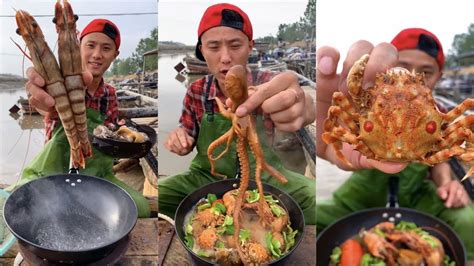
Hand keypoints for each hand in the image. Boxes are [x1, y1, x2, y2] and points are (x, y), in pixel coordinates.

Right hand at [25, 67, 91, 117]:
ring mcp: (36, 95)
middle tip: (51, 102)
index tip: (42, 82)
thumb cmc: (73, 86)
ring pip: (33, 99)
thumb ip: (83, 77)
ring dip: (44, 105)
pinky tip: (54, 111)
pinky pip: (39, 109)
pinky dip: (46, 110)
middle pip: (30, 86)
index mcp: (44, 73)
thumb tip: (87, 76)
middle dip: (39, 94)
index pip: (32, 71)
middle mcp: (37, 83)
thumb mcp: (79, 81)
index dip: (33, 76)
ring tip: (55, 107)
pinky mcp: (39, 106)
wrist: (73, 101)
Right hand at [164, 127, 194, 155]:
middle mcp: (173, 133)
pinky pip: (168, 147)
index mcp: (180, 130)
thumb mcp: (191, 139)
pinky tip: (178, 151)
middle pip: (174, 139)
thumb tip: (188, 144)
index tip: (185, 146)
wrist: (182, 140)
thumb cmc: (186, 139)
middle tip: (184, 151)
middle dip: (180, 146)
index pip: (180, 134)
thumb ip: (190, 141)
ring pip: (170, 144)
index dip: (183, 140)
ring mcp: (168, 137)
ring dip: (177, 149)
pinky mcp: (166, 142)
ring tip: (182, 152)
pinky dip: (173, 150)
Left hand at [231, 71, 314, 131]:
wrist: (298, 104)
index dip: (251, 102)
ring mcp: (302, 105)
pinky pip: (289, 127)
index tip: (239, 112)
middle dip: (268, 108)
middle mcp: (297, 90)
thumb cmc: (277, 95)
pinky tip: (278, 121)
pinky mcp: (304, 119)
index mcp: (286, 79)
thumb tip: (230, 104)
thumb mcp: (263, 91)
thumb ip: (247, 95)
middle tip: (264, 110)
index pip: (266, 90)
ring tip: (272, 114)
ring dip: (274, 118)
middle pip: (282, 100)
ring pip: (285, 115)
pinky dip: (280, 126)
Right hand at [316, 41, 406, 173]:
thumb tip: (398, 165)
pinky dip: (327, 55)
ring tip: (344, 83)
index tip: (389, 89)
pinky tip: (325, 68)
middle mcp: (370, 80)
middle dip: (379, 62)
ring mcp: (347, 74)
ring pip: (359, 48)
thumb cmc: (348, 149)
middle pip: (383, 52)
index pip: (400, 74)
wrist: (321, 146)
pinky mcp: (323, 74)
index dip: (399, 75)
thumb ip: (378, 160)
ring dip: (355, 60)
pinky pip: (327, 54)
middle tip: (369, 83)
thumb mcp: (361, 157)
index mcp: (385, 97)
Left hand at [437, 180, 469, 207]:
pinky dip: (458, 206)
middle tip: (446, 205)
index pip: (453, 193)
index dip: (450, 200)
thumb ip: (441, 193)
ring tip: (450, 204)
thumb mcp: (440, 190)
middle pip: (458, 198)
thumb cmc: (444, 190)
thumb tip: (444, 197)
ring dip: (455, 205)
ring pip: (462, 202)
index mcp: (454, 184)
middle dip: (452, 202)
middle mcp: (461, 188)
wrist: (449, 188)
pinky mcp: (466, 198)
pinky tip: (454, 205)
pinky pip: (464, 204)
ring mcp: (465, 193)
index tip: (447, 205)